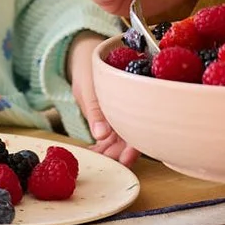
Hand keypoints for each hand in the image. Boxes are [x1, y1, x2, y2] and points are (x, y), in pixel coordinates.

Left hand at [63, 34, 137, 165]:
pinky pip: (105, 141)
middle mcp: (129, 114)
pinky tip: (90, 155)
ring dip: (109, 154)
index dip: (136, 145)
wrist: (85, 60)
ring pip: (118, 143)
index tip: (128, 158)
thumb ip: (95, 111)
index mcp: (132, 102)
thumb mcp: (90, 87)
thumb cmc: (91, 67)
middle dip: (122, 155)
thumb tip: (101, 135)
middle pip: (131, 139)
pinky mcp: (107, 125)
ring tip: (97, 161)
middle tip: (110, 165)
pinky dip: (98, 149)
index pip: (140, 128)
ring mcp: (118, 121)